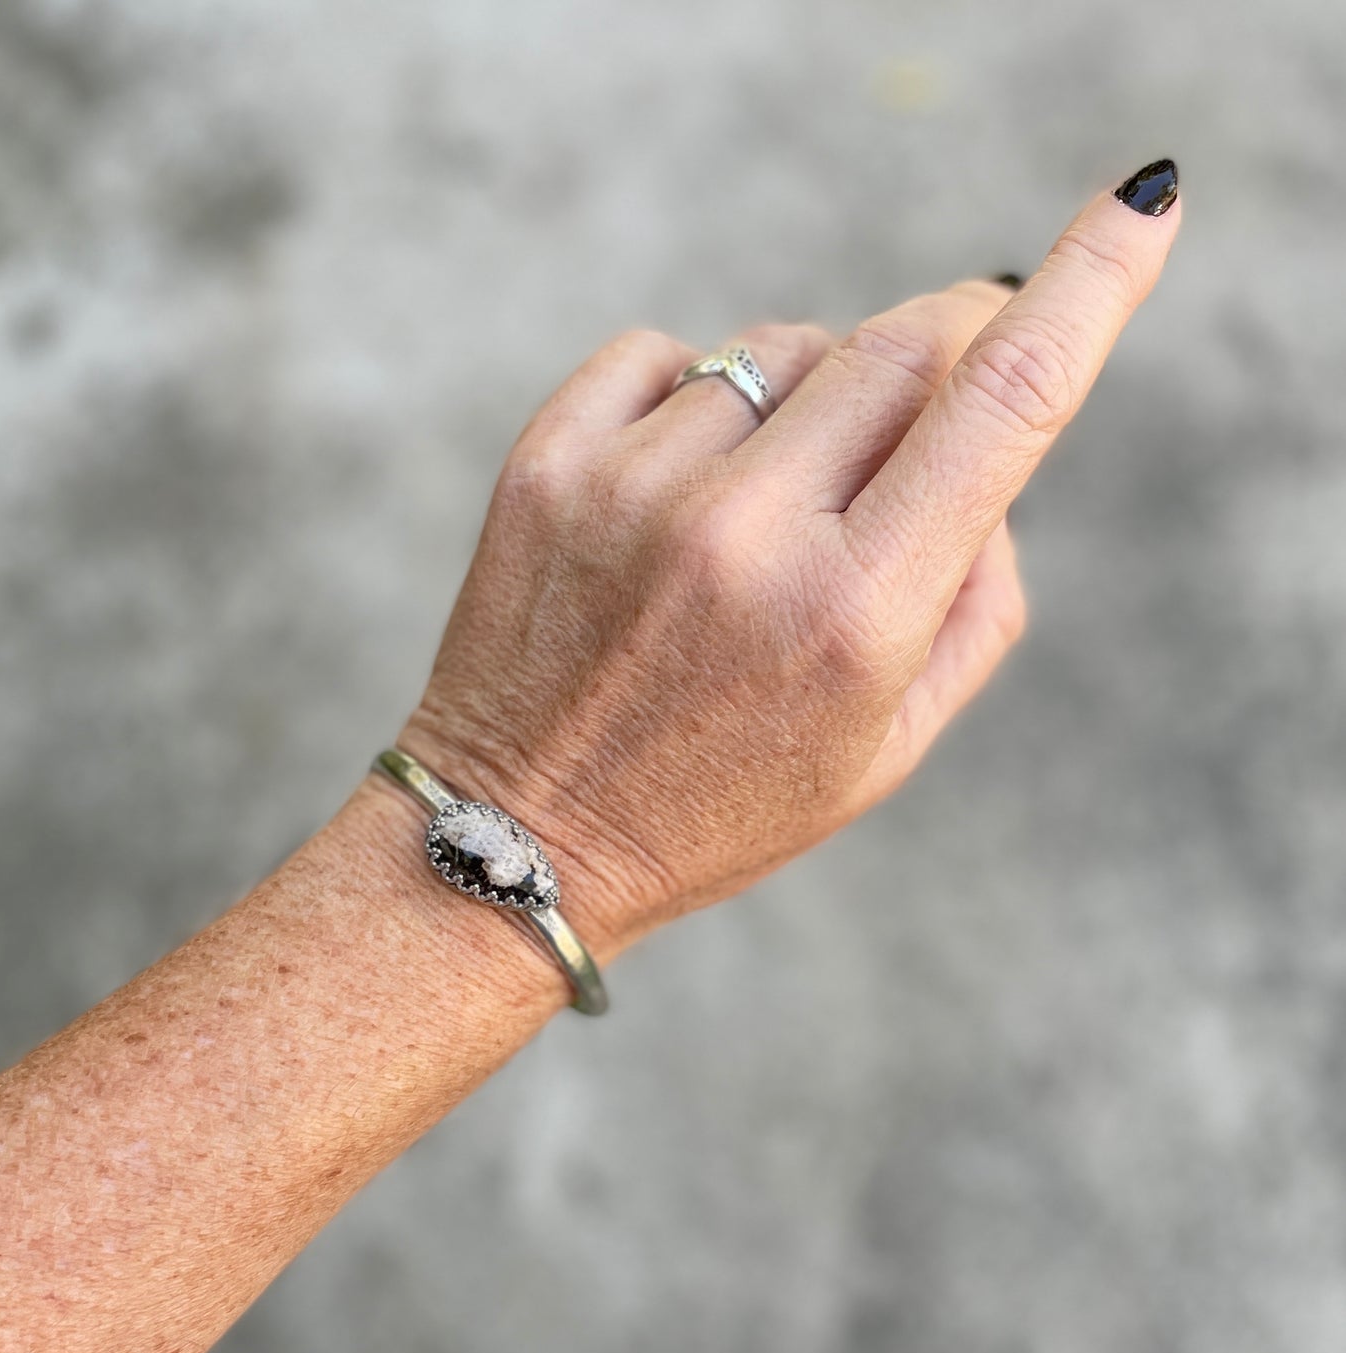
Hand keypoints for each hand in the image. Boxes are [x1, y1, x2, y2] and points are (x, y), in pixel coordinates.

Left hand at [395, 165, 1180, 959]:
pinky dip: (695, 401)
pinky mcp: (547, 462)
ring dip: (805, 403)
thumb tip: (993, 463)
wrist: (523, 832)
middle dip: (938, 353)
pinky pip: (667, 353)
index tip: (1143, 206)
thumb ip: (977, 603)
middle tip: (915, 414)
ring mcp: (634, 487)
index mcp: (854, 614)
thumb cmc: (723, 801)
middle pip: (900, 345)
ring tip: (755, 518)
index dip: (1091, 285)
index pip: (1002, 403)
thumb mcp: (887, 746)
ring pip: (782, 351)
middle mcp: (747, 534)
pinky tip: (672, 495)